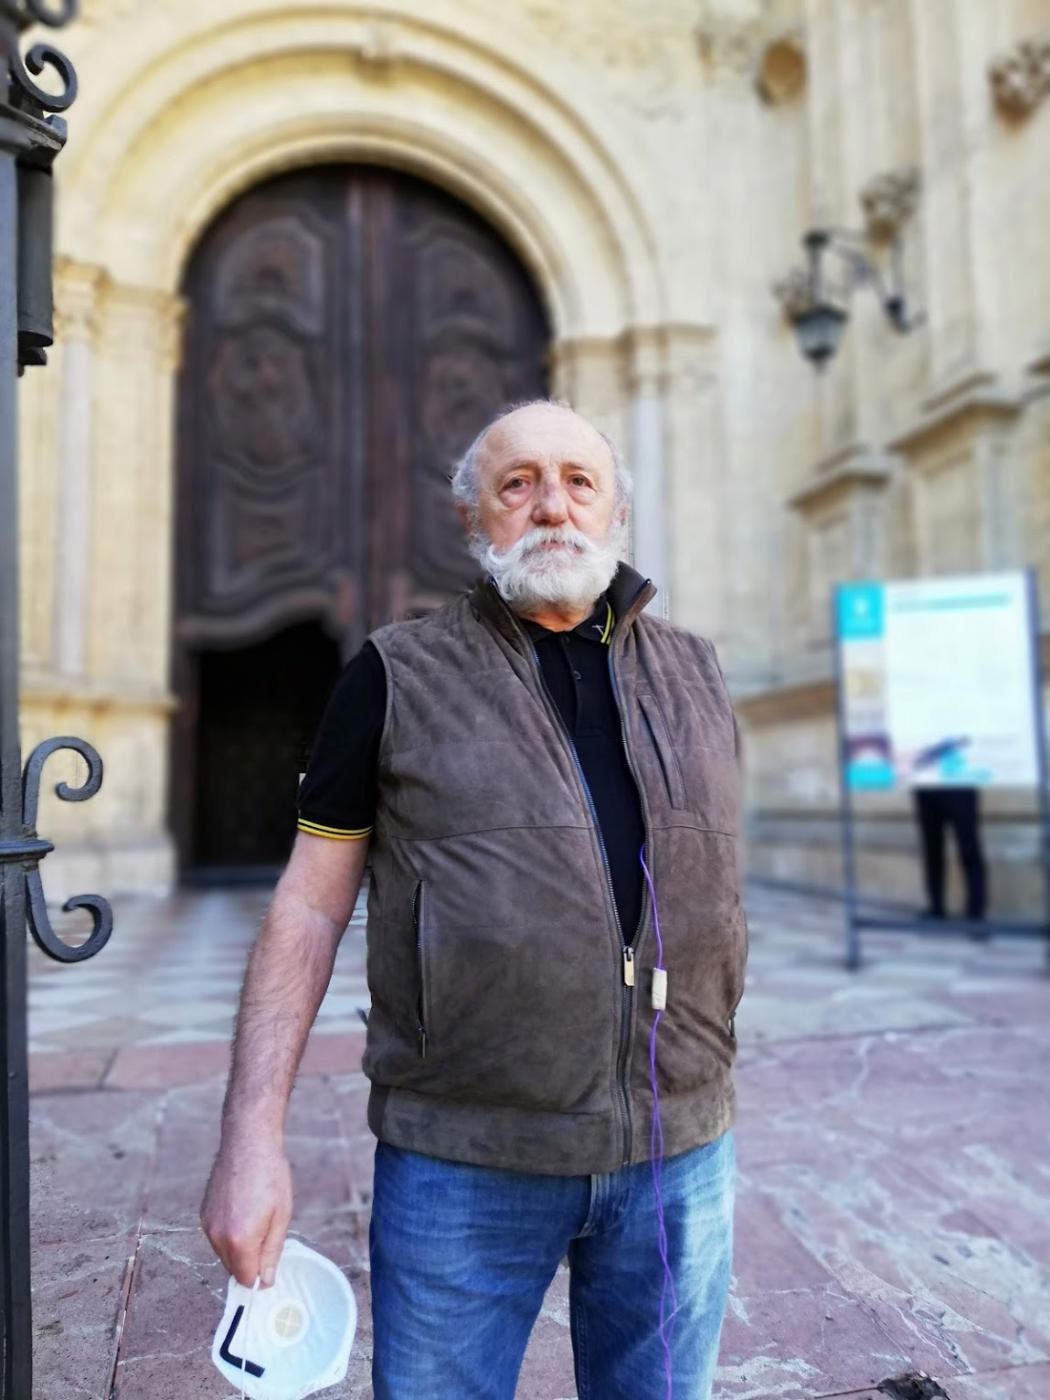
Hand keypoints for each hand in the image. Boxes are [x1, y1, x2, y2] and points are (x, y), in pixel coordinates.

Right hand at [201, 1138, 292, 1287]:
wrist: (248, 1144)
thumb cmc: (270, 1176)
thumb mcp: (281, 1216)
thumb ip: (271, 1253)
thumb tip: (265, 1281)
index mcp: (240, 1241)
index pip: (246, 1279)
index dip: (260, 1277)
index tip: (270, 1266)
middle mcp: (218, 1237)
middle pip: (233, 1268)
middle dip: (249, 1262)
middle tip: (267, 1235)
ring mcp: (207, 1225)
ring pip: (223, 1252)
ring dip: (239, 1247)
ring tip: (256, 1217)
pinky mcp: (203, 1214)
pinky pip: (216, 1236)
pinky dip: (229, 1233)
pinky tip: (243, 1210)